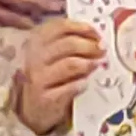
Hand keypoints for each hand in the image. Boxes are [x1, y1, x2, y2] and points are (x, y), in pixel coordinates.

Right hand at [13, 19, 102, 135]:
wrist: (33, 108)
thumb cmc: (49, 76)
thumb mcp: (53, 55)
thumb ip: (70, 43)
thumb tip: (97, 38)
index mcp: (37, 41)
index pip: (60, 26)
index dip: (83, 28)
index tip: (97, 35)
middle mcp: (35, 57)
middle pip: (69, 44)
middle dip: (90, 46)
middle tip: (102, 51)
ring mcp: (39, 78)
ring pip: (70, 64)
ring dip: (89, 64)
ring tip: (96, 65)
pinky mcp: (46, 98)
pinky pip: (70, 88)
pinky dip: (82, 84)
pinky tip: (86, 83)